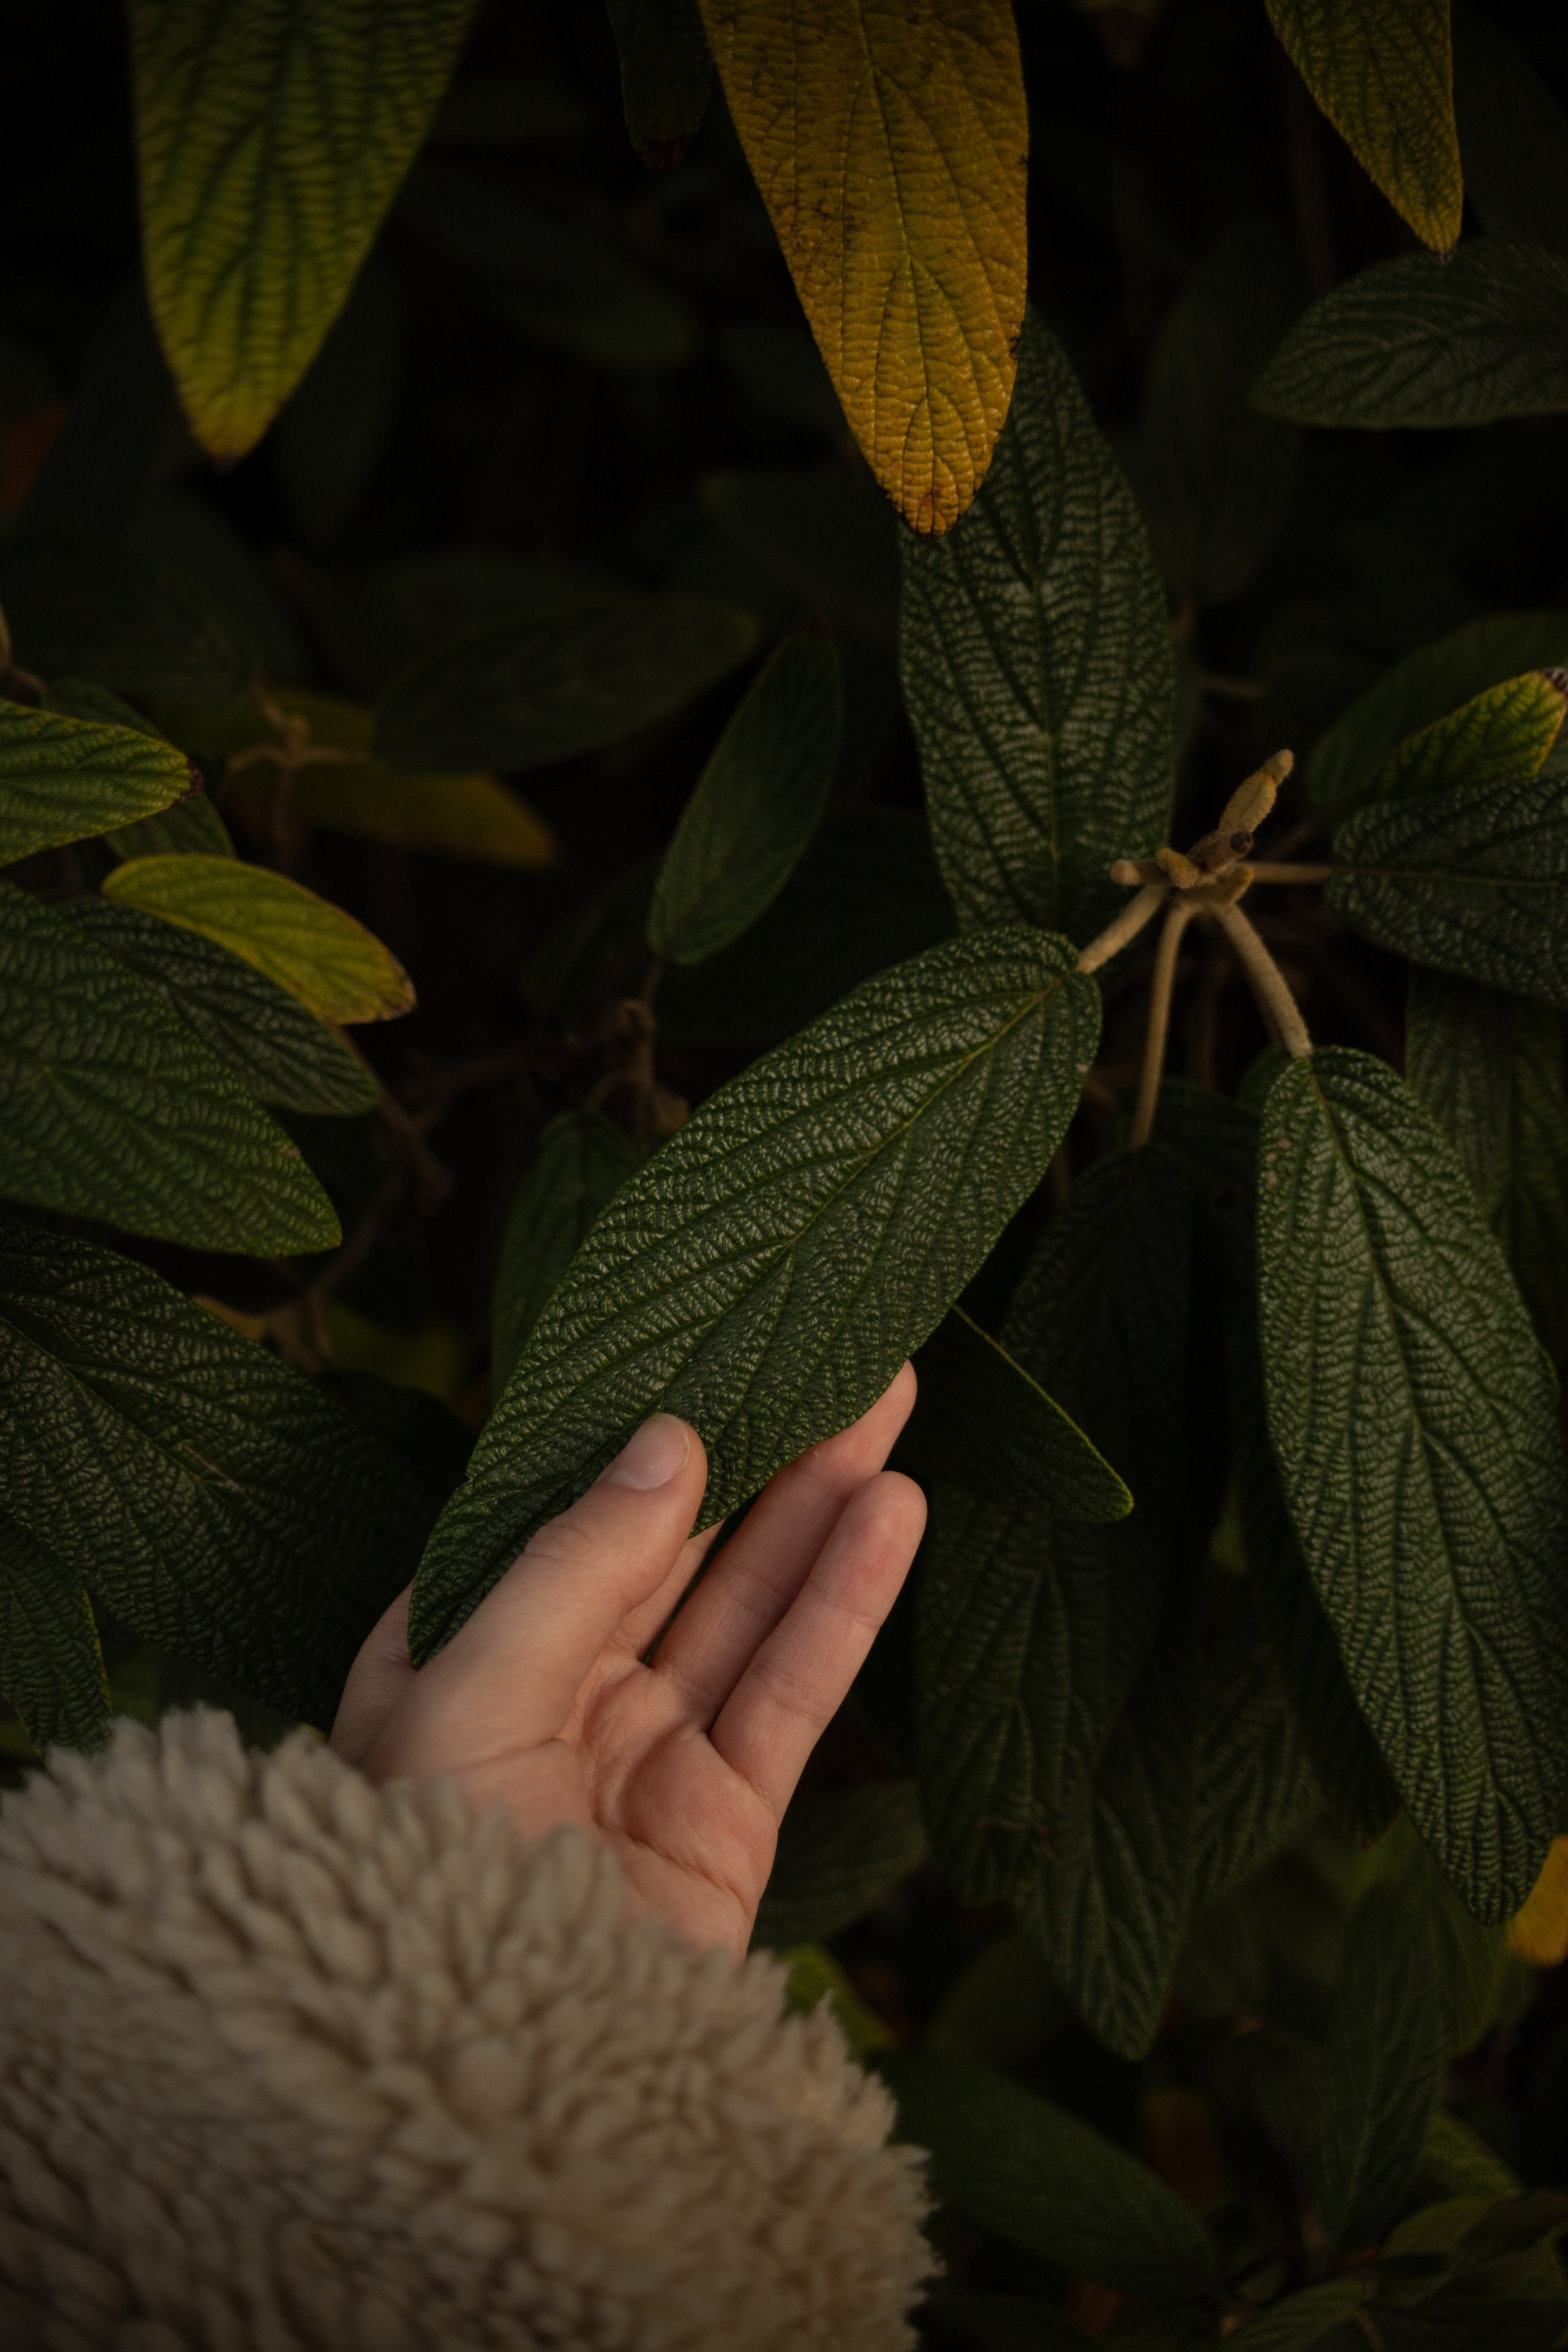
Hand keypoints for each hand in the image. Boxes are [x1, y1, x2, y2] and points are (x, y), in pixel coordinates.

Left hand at [329, 1367, 925, 1961]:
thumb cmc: (419, 1888)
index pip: (558, 1514)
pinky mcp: (724, 1824)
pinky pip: (792, 1689)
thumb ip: (570, 1567)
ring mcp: (643, 1759)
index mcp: (453, 1656)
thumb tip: (666, 1441)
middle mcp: (551, 1696)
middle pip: (670, 1546)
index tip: (715, 1340)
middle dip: (752, 1446)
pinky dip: (845, 1600)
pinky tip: (893, 1512)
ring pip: (745, 1604)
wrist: (474, 2098)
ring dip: (818, 1502)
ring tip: (887, 1396)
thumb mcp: (462, 1698)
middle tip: (833, 1347)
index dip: (641, 1428)